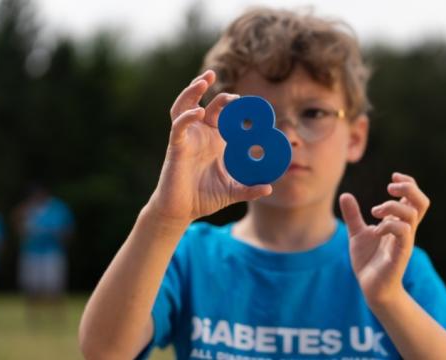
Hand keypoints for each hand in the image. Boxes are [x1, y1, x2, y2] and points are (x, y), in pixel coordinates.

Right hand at [147, 70, 271, 224]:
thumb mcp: (232, 192)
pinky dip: (187, 116)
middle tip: (231, 92)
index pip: (224, 115)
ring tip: (203, 80)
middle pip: (208, 105)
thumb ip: (250, 189)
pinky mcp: (176, 147)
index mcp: (216, 140)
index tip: (249, 102)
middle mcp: (201, 135)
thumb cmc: (204, 197)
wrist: (182, 210)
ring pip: (186, 106)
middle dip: (217, 94)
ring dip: (193, 91)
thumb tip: (269, 189)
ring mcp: (187, 138)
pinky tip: (198, 112)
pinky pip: (179, 126)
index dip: (234, 106)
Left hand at [339, 172, 429, 306]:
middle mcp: (406, 230)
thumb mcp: (357, 233)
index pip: (414, 197)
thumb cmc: (368, 261)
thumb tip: (345, 195)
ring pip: (411, 214)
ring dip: (391, 207)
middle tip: (389, 188)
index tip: (393, 177)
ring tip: (375, 213)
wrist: (371, 288)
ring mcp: (404, 241)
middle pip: (422, 202)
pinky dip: (389, 225)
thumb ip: (353, 215)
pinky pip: (403, 232)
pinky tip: (376, 231)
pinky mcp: (400, 253)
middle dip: (408, 188)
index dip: (408, 183)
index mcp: (398, 223)